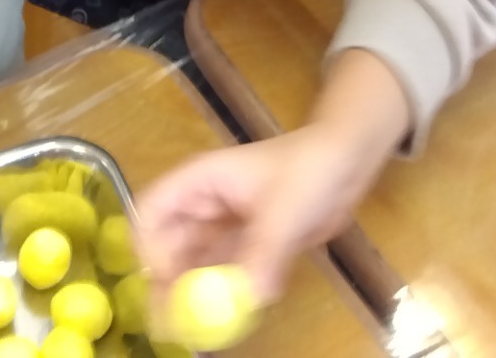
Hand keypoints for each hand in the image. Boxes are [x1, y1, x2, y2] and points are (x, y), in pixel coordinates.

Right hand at [137, 123, 380, 304]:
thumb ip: (264, 253)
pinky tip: (227, 319)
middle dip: (168, 285)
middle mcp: (203, 207)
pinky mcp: (244, 248)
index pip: (151, 212)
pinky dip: (221, 297)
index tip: (166, 280)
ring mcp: (223, 229)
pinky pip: (222, 276)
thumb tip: (248, 298)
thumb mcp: (284, 210)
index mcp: (199, 183)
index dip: (150, 247)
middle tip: (175, 324)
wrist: (345, 163)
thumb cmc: (309, 169)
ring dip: (193, 296)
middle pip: (167, 247)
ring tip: (197, 330)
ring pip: (193, 267)